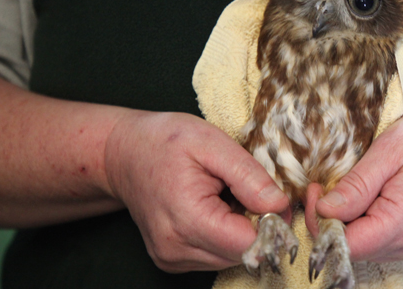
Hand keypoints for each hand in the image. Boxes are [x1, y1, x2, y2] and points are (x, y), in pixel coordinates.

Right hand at [104, 111, 288, 271]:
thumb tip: (280, 205)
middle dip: (257, 225)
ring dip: (240, 230)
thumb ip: (249, 176)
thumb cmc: (164, 142)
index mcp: (187, 219)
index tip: (270, 195)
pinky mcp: (172, 260)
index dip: (271, 222)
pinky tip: (214, 209)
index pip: (250, 244)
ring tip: (225, 197)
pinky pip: (215, 256)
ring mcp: (171, 258)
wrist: (122, 154)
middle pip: (244, 254)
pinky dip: (224, 235)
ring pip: (232, 257)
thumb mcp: (211, 142)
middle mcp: (176, 248)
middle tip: (246, 190)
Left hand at [313, 101, 402, 261]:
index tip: (314, 190)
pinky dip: (368, 224)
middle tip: (324, 186)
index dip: (320, 222)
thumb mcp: (391, 148)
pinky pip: (384, 242)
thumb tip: (324, 211)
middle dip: (332, 221)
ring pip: (368, 248)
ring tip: (350, 188)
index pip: (346, 244)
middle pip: (355, 249)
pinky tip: (370, 198)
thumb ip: (356, 185)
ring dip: (350, 223)